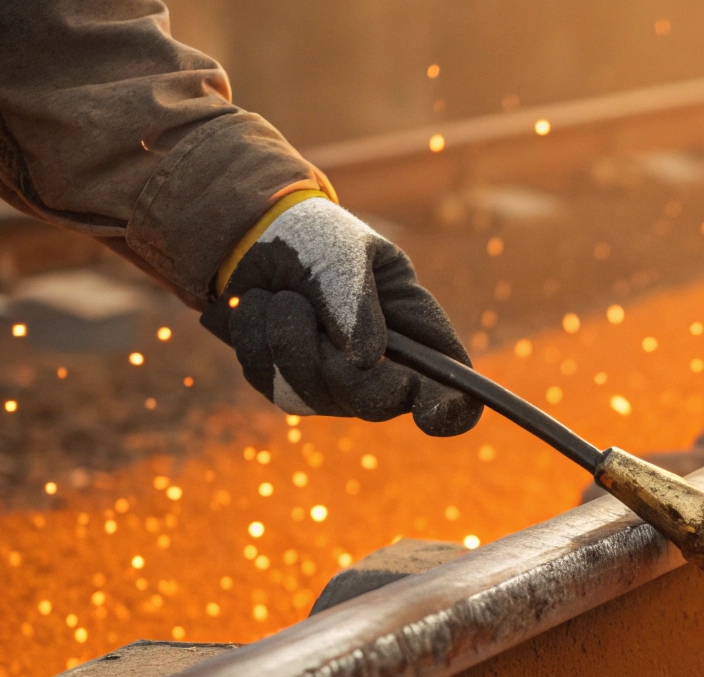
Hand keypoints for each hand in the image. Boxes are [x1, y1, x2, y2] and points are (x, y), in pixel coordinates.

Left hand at [201, 197, 482, 435]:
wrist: (251, 238)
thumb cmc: (316, 239)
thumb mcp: (344, 251)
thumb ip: (356, 301)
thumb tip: (365, 361)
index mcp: (416, 331)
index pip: (452, 386)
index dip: (452, 409)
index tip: (432, 412)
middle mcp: (383, 368)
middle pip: (380, 402)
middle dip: (340, 362)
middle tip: (304, 308)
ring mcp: (335, 386)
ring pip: (315, 395)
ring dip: (287, 335)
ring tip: (282, 294)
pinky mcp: (288, 389)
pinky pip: (270, 383)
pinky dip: (256, 337)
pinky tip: (260, 306)